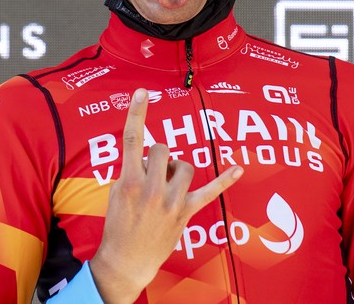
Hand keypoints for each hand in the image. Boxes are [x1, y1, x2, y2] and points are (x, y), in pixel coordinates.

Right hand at [89, 88, 243, 303]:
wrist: (126, 261)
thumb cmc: (119, 224)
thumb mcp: (114, 192)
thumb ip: (132, 169)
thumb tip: (150, 156)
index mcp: (128, 181)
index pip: (133, 140)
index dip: (137, 113)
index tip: (142, 93)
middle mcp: (150, 189)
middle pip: (162, 150)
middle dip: (158, 156)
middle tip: (151, 173)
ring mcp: (170, 201)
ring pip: (184, 165)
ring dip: (176, 168)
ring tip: (167, 182)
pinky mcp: (185, 212)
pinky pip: (209, 192)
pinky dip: (224, 180)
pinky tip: (239, 168)